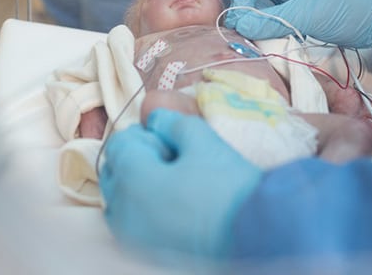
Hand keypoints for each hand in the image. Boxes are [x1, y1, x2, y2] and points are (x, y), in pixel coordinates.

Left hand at [99, 109, 261, 256]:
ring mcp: (132, 237)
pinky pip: (132, 223)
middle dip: (136, 158)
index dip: (144, 133)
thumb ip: (172, 123)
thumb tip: (155, 119)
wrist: (257, 234)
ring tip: (174, 182)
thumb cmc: (228, 185)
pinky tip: (174, 205)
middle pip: (114, 172)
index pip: (118, 144)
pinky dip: (143, 209)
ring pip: (120, 200)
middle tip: (173, 158)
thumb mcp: (202, 140)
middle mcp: (122, 212)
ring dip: (136, 184)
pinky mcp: (148, 253)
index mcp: (131, 180)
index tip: (170, 137)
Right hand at [225, 0, 371, 47]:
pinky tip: (270, 41)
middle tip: (247, 35)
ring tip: (260, 41)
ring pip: (258, 8)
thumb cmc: (346, 8)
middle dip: (247, 13)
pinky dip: (268, 30)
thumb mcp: (308, 14)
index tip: (240, 23)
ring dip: (257, 25)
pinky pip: (271, 19)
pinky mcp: (293, 10)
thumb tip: (237, 26)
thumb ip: (271, 20)